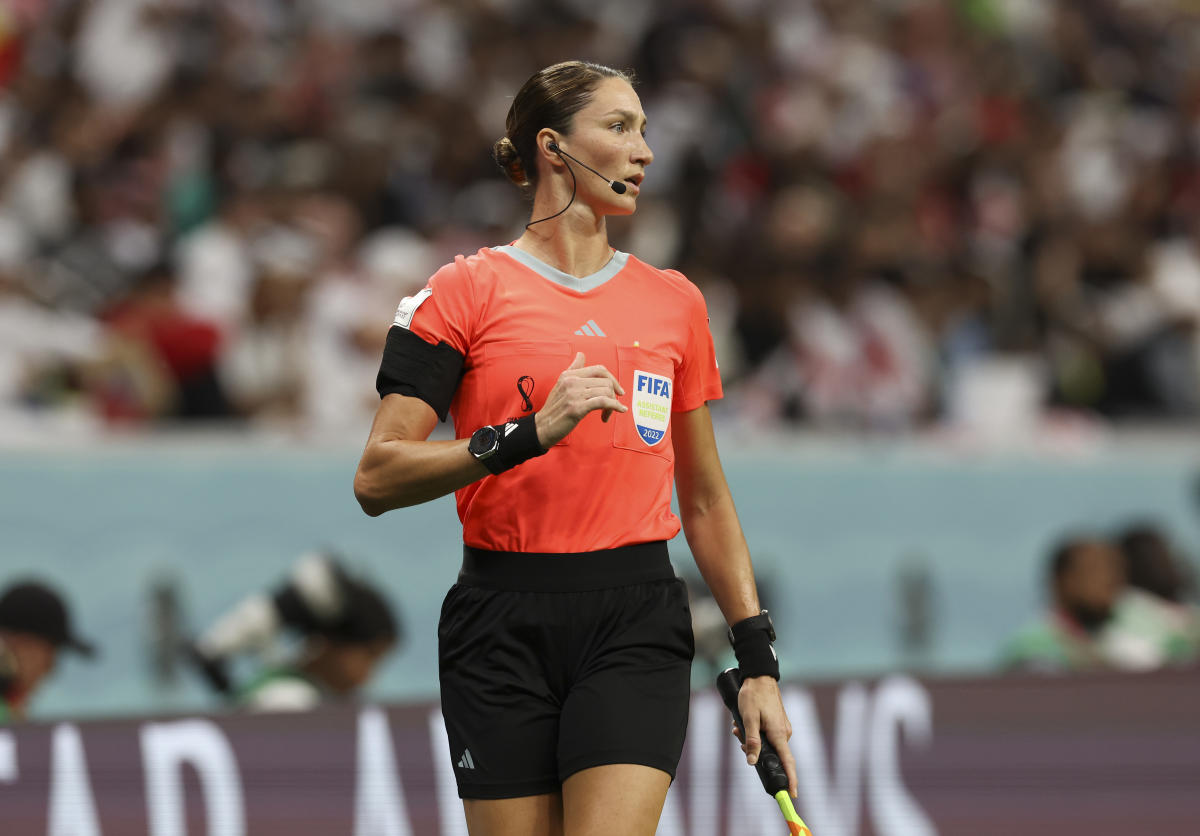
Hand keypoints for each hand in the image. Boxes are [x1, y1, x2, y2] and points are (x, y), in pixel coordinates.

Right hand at [535, 352, 626, 446]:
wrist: (542, 427)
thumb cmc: (554, 409)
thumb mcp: (561, 384)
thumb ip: (574, 369)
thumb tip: (581, 354)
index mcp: (569, 375)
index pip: (599, 369)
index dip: (612, 379)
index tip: (617, 390)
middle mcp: (571, 381)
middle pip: (606, 381)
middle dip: (614, 394)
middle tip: (612, 405)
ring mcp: (574, 394)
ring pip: (606, 391)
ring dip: (613, 404)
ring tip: (607, 413)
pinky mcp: (577, 408)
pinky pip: (604, 402)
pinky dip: (615, 406)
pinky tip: (619, 410)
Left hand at [731, 675, 797, 797]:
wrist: (760, 676)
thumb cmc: (754, 695)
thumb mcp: (748, 719)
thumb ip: (751, 741)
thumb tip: (751, 762)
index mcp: (779, 734)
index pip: (788, 763)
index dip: (791, 780)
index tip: (791, 795)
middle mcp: (784, 733)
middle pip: (772, 754)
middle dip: (754, 751)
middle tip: (739, 737)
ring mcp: (782, 728)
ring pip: (767, 744)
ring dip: (751, 740)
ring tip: (738, 726)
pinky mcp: (778, 723)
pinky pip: (767, 735)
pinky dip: (755, 733)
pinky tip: (743, 723)